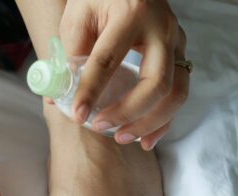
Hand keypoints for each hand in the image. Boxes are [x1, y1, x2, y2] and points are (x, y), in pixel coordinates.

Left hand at [60, 0, 188, 149]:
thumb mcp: (78, 17)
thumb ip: (69, 55)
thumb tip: (57, 98)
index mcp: (131, 13)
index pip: (108, 59)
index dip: (91, 91)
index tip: (77, 115)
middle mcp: (161, 28)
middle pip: (156, 82)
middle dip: (128, 112)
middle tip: (101, 127)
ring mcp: (176, 42)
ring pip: (176, 92)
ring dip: (149, 122)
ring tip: (121, 137)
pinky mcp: (180, 55)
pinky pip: (179, 94)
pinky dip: (164, 121)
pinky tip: (145, 139)